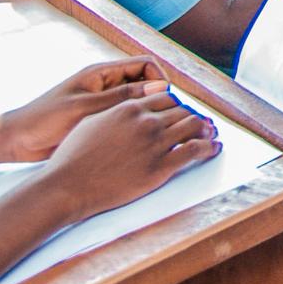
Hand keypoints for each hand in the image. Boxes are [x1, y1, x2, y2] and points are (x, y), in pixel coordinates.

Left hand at [0, 59, 166, 162]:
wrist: (16, 140)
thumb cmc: (44, 119)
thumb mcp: (85, 107)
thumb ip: (122, 98)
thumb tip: (160, 88)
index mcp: (101, 73)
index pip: (144, 64)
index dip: (161, 77)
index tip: (168, 98)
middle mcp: (105, 85)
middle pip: (145, 82)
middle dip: (159, 96)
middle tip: (169, 118)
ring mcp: (102, 103)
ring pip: (137, 102)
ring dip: (149, 112)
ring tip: (158, 130)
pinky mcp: (99, 121)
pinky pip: (125, 118)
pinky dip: (136, 125)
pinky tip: (140, 140)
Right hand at [36, 89, 218, 223]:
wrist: (68, 186)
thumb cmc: (74, 156)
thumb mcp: (92, 121)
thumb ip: (116, 109)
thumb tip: (131, 104)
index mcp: (129, 108)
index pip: (166, 97)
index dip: (177, 104)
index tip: (182, 111)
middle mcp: (146, 121)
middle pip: (183, 110)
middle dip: (193, 116)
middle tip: (202, 123)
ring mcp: (155, 143)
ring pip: (194, 126)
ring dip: (206, 129)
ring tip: (210, 134)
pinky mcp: (161, 166)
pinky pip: (196, 150)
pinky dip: (210, 147)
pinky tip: (215, 148)